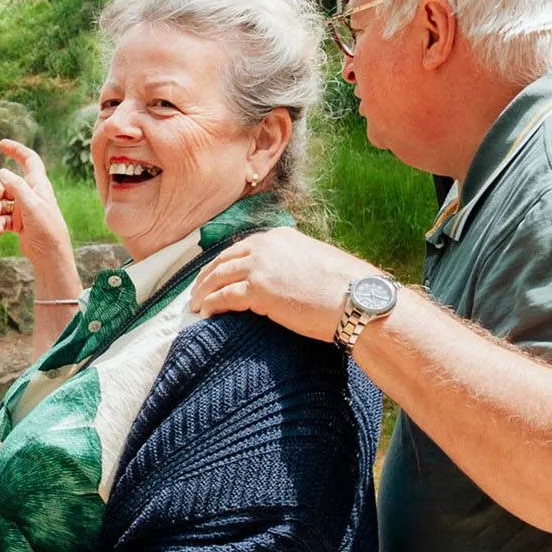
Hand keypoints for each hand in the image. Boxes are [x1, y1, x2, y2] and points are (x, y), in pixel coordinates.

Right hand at [0, 140, 71, 266]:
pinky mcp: (19, 223)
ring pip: (0, 204)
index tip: (1, 144)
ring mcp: (24, 209)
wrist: (51, 257)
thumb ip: (16, 187)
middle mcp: (30, 194)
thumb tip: (1, 172)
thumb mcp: (31, 206)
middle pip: (4, 187)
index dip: (16, 150)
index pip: (29, 160)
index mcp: (38, 185)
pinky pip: (2, 218)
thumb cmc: (47, 230)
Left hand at [190, 227, 379, 341]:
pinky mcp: (258, 290)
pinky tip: (205, 314)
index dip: (224, 262)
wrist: (356, 299)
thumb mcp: (316, 262)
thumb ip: (294, 263)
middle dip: (207, 275)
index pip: (242, 247)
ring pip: (218, 277)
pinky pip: (223, 297)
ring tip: (195, 305)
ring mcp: (260, 266)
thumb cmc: (346, 287)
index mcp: (280, 237)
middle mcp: (266, 246)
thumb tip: (285, 278)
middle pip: (223, 259)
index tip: (215, 274)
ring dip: (203, 292)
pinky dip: (211, 305)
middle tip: (196, 290)